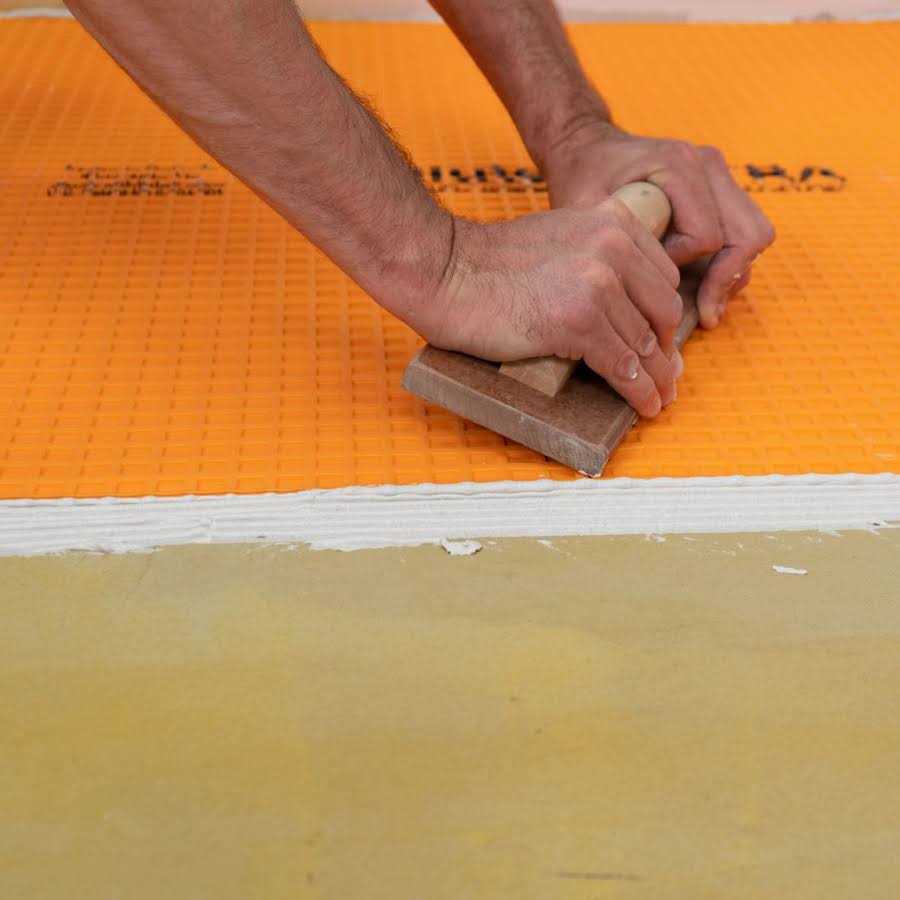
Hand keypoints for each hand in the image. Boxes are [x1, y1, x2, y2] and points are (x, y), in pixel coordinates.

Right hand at [419, 200, 684, 417]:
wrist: (444, 271)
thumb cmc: (487, 262)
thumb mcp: (558, 237)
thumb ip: (595, 257)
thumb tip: (623, 306)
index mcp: (612, 223)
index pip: (662, 278)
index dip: (663, 318)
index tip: (659, 342)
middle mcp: (613, 248)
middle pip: (662, 311)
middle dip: (666, 351)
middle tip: (665, 377)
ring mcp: (598, 284)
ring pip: (645, 344)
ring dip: (655, 379)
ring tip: (658, 399)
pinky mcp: (578, 321)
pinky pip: (623, 366)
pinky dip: (637, 392)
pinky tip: (643, 406)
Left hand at [541, 120, 775, 328]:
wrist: (586, 147)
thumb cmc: (582, 179)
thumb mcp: (587, 213)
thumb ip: (616, 246)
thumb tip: (643, 300)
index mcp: (677, 166)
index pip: (706, 238)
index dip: (681, 268)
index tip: (648, 278)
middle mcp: (707, 164)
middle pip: (748, 235)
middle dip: (726, 280)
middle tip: (704, 315)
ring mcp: (718, 173)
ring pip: (754, 234)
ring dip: (733, 273)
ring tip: (706, 305)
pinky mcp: (720, 186)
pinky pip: (745, 230)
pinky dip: (731, 261)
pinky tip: (705, 285)